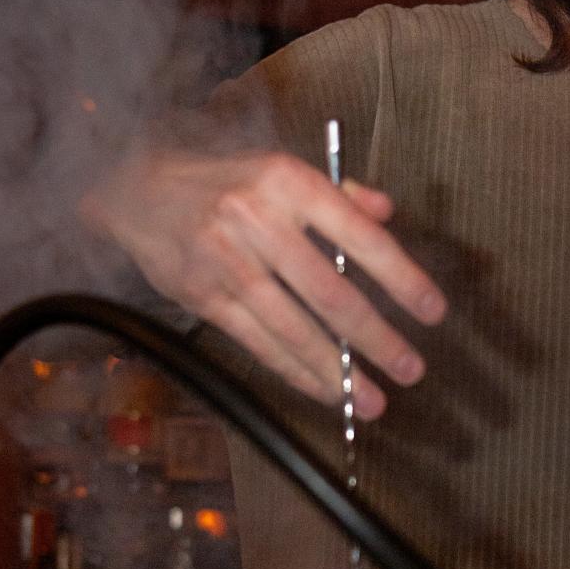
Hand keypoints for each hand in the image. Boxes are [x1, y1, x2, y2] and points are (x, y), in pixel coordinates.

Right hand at [82, 147, 446, 417]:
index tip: (432, 312)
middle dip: (376, 338)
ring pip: (294, 329)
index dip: (401, 278)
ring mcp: (228, 264)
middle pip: (330, 293)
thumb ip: (339, 193)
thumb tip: (387, 213)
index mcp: (289, 183)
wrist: (137, 191)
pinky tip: (326, 392)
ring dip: (338, 371)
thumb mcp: (281, 169)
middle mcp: (258, 222)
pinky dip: (296, 372)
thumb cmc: (225, 181)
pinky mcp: (205, 298)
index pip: (359, 237)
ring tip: (373, 399)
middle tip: (411, 368)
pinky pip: (260, 344)